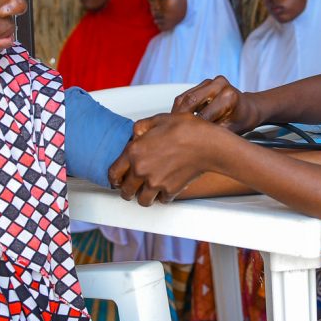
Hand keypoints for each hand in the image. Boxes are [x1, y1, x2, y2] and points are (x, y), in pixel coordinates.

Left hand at [108, 112, 225, 205]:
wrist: (208, 144)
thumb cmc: (187, 130)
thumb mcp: (160, 119)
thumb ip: (142, 127)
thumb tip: (135, 133)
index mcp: (134, 152)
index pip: (113, 173)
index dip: (113, 179)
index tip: (116, 181)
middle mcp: (141, 170)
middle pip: (126, 191)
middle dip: (128, 190)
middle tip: (132, 188)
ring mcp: (155, 182)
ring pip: (142, 201)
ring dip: (144, 197)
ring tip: (148, 192)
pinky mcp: (170, 190)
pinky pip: (162, 200)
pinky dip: (163, 197)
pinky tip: (166, 188)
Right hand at [171, 75, 261, 132]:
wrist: (249, 108)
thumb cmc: (242, 120)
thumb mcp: (231, 132)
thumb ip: (214, 135)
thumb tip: (194, 143)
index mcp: (229, 96)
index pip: (204, 115)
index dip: (192, 130)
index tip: (184, 141)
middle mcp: (219, 84)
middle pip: (190, 102)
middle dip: (179, 120)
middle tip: (172, 135)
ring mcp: (210, 82)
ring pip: (184, 98)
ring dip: (176, 114)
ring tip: (171, 129)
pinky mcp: (202, 83)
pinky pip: (184, 96)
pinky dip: (178, 109)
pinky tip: (175, 121)